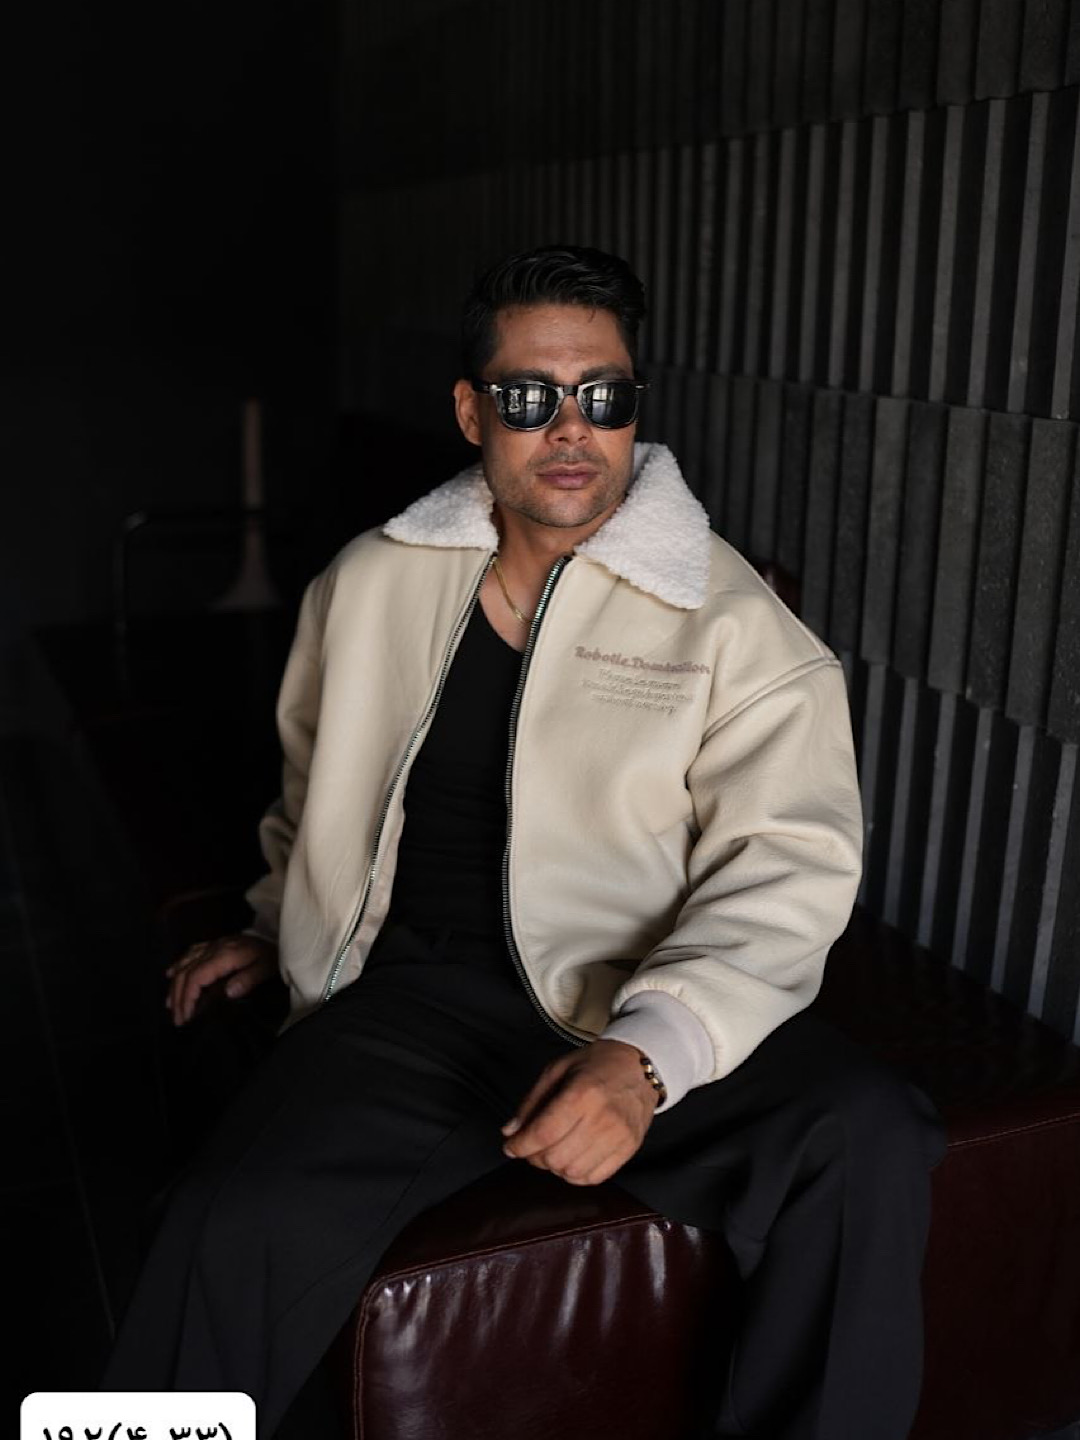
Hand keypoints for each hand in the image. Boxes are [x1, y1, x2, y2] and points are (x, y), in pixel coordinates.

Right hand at [164, 934, 277, 1025]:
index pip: (197, 976)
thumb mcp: (267, 968)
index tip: (186, 1016)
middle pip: (186, 972)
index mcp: (225, 956)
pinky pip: (190, 952)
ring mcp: (213, 945)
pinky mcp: (215, 944)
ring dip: (174, 984)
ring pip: (185, 963)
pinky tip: (170, 974)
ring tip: (170, 1005)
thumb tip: (228, 993)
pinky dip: (178, 964)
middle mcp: (214, 949)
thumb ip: (249, 979)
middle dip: (178, 997)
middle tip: (177, 1019)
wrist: (277, 936)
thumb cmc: (272, 955)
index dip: (188, 997)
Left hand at [501, 1039, 658, 1186]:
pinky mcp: (629, 1148)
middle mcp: (602, 1118)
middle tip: (532, 1146)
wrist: (639, 1065)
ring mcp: (619, 1136)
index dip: (520, 1145)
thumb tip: (510, 1132)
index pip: (543, 1134)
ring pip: (573, 1172)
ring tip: (554, 1150)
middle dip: (534, 1157)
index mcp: (582, 1094)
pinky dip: (576, 1174)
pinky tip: (572, 1157)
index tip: (511, 1146)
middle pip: (555, 1158)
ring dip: (555, 1167)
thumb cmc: (597, 1064)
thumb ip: (531, 1102)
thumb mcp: (557, 1069)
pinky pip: (594, 1178)